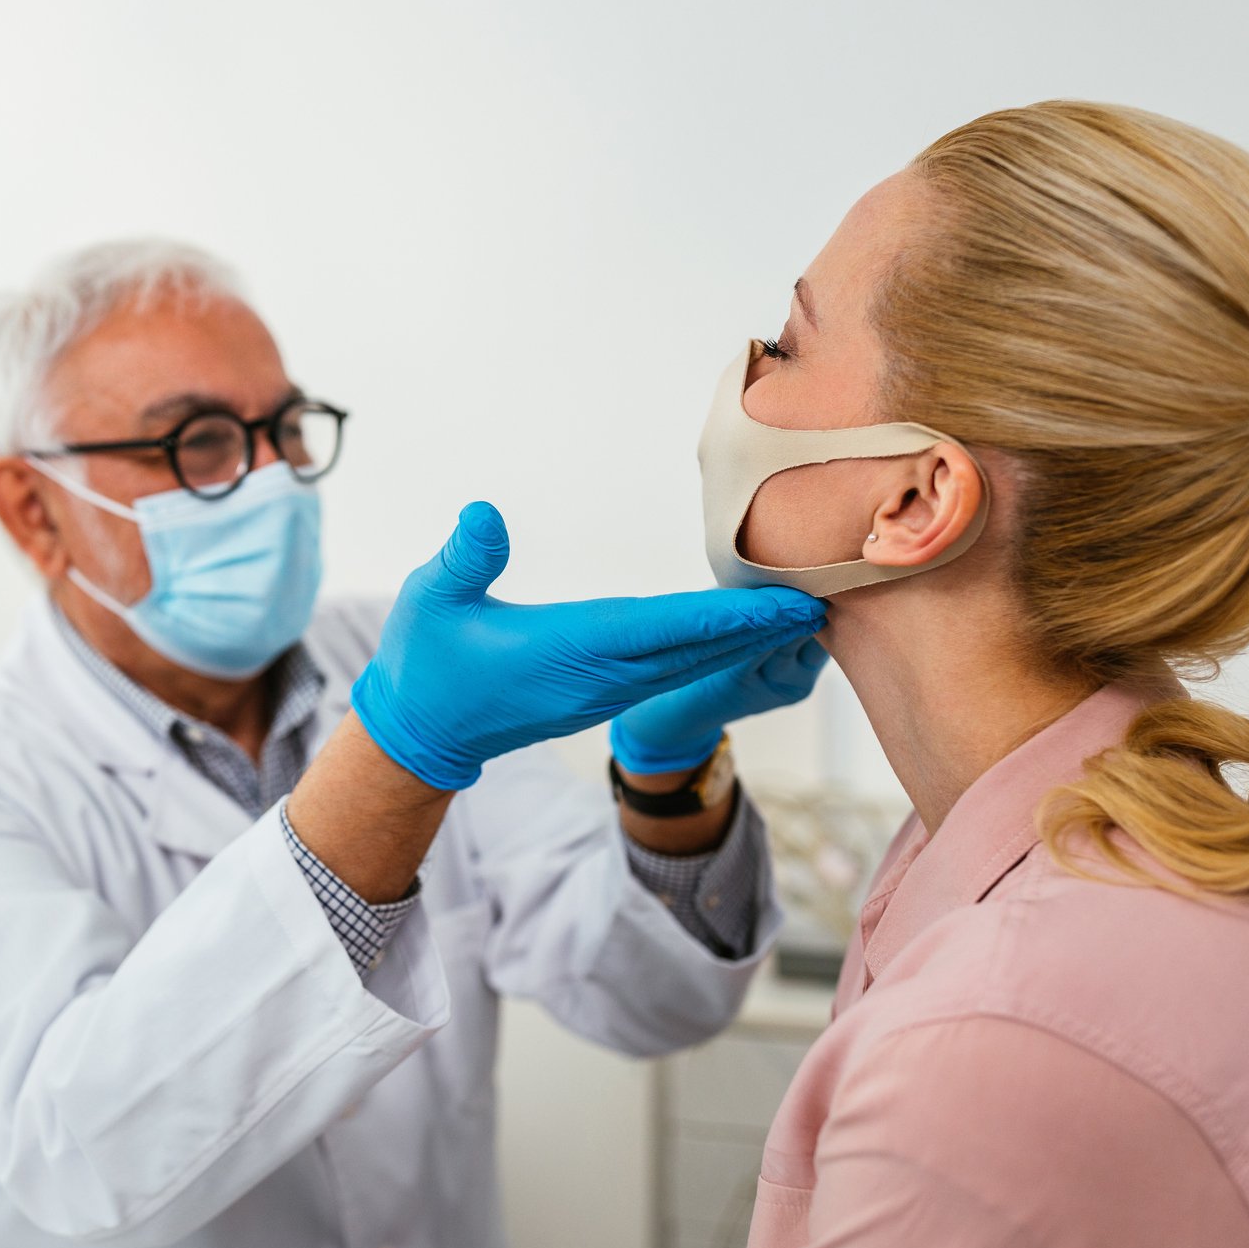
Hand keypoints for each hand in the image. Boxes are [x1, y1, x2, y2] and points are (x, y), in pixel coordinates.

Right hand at [350, 502, 827, 789]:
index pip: (661, 629)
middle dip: (761, 627)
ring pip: (692, 664)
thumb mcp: (431, 600)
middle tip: (825, 600)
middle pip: (697, 650)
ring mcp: (606, 690)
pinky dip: (716, 650)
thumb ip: (462, 559)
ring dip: (747, 640)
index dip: (725, 616)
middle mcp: (600, 677)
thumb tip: (484, 515)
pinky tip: (744, 631)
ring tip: (801, 612)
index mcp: (569, 652)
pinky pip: (674, 671)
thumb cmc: (426, 661)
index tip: (782, 604)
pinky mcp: (604, 692)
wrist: (423, 732)